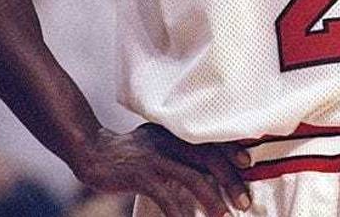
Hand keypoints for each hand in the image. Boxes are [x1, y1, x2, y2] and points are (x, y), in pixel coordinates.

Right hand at [70, 123, 251, 216]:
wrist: (91, 151)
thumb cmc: (130, 150)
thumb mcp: (159, 141)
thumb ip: (180, 147)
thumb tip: (209, 164)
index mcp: (178, 132)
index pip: (212, 141)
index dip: (232, 151)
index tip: (249, 164)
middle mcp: (171, 141)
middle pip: (209, 159)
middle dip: (230, 181)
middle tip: (244, 202)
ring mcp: (155, 158)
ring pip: (192, 178)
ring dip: (211, 199)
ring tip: (222, 215)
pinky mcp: (140, 175)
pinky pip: (166, 197)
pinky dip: (179, 213)